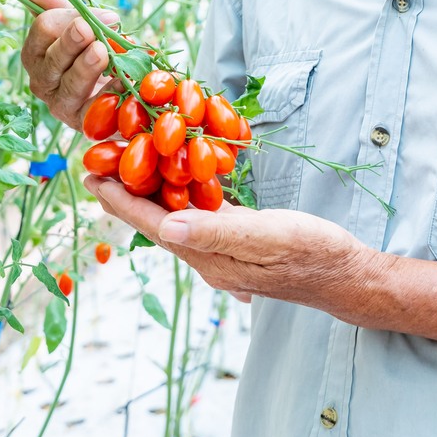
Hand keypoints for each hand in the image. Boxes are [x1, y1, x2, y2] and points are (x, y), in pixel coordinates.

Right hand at [16, 0, 118, 129]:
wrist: (116, 92)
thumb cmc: (91, 51)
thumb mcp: (77, 23)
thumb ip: (55, 3)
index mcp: (36, 53)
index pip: (42, 29)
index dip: (67, 17)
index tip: (98, 14)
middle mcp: (43, 81)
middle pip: (52, 59)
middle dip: (70, 42)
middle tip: (88, 29)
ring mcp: (61, 105)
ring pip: (69, 85)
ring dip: (86, 67)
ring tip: (102, 52)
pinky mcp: (83, 124)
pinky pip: (94, 110)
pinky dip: (110, 94)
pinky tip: (124, 81)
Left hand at [84, 174, 377, 308]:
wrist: (346, 276)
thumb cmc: (312, 253)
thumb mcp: (267, 237)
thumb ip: (218, 232)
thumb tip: (167, 227)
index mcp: (209, 255)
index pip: (153, 224)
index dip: (120, 200)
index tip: (90, 175)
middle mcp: (208, 256)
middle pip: (156, 220)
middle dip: (126, 192)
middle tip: (100, 160)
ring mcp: (223, 249)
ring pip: (175, 217)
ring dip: (150, 191)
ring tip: (129, 161)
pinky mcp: (239, 238)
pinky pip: (199, 213)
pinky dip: (182, 192)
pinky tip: (178, 174)